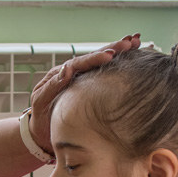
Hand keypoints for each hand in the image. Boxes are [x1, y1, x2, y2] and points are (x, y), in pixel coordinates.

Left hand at [27, 33, 142, 151]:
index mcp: (61, 74)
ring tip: (137, 42)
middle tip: (131, 42)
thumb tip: (66, 69)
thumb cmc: (40, 120)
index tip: (110, 56)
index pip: (79, 62)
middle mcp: (74, 73)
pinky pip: (107, 74)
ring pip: (104, 63)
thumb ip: (51, 86)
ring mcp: (84, 80)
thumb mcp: (40, 102)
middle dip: (113, 48)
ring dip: (120, 52)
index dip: (95, 58)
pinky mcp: (93, 89)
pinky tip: (135, 56)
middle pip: (95, 57)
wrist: (43, 134)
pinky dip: (121, 64)